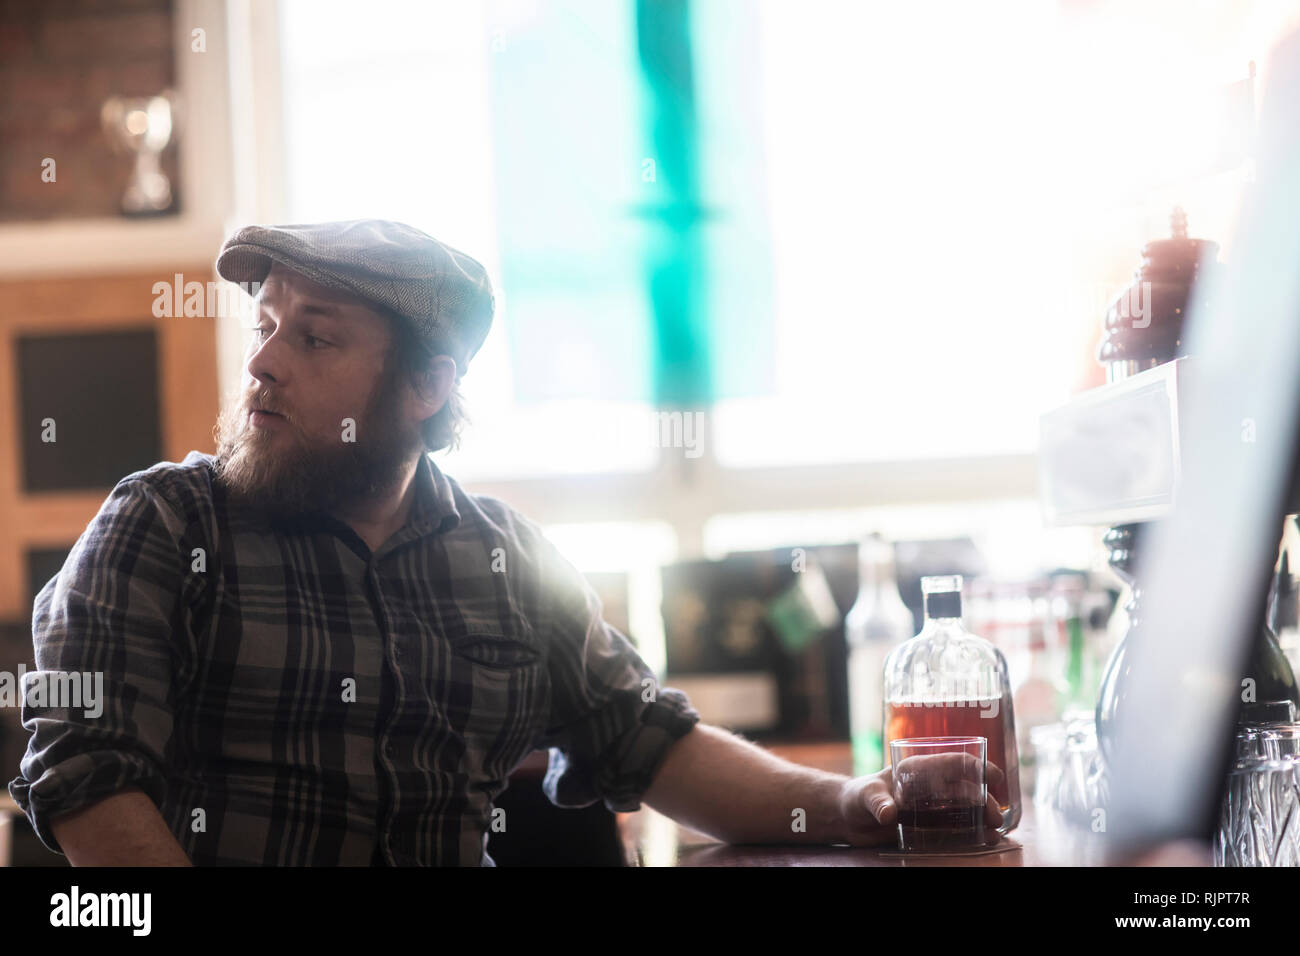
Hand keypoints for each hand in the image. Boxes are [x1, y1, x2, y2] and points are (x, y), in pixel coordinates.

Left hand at [836, 756, 1005, 847]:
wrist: (848, 818)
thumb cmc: (856, 797)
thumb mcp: (865, 796)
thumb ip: (876, 803)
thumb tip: (889, 814)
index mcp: (919, 769)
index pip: (955, 762)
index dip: (978, 767)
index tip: (995, 778)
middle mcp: (930, 786)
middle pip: (965, 789)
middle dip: (984, 801)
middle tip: (995, 819)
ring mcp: (931, 807)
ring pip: (964, 809)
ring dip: (982, 818)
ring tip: (995, 833)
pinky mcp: (928, 826)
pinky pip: (955, 828)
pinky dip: (971, 833)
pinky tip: (983, 840)